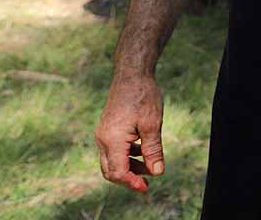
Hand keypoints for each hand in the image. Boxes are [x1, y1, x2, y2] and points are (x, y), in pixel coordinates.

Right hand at [95, 73, 164, 192]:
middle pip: (111, 170)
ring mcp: (103, 133)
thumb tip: (157, 172)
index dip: (132, 183)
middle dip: (129, 178)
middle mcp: (103, 139)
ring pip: (112, 160)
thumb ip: (153, 150)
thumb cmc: (143, 96)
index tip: (147, 186)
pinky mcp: (107, 128)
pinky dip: (127, 155)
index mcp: (112, 140)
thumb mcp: (152, 124)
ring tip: (150, 165)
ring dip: (130, 167)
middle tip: (147, 182)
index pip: (117, 172)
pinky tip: (144, 150)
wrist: (132, 74)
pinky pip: (113, 150)